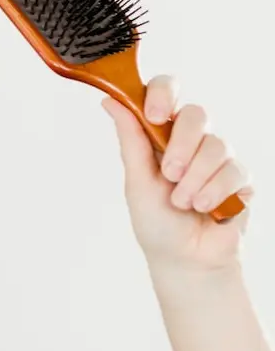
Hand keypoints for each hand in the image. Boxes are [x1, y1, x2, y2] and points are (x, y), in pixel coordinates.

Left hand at [104, 77, 254, 276]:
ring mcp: (217, 158)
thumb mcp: (136, 180)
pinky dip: (215, 191)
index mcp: (161, 132)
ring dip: (196, 177)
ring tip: (183, 202)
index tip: (152, 115)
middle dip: (181, 145)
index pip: (167, 91)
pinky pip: (235, 170)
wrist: (185, 260)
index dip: (162, 94)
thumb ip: (131, 138)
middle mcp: (191, 140)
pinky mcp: (240, 179)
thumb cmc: (156, 221)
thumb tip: (109, 99)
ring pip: (216, 144)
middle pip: (196, 114)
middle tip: (169, 174)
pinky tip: (204, 207)